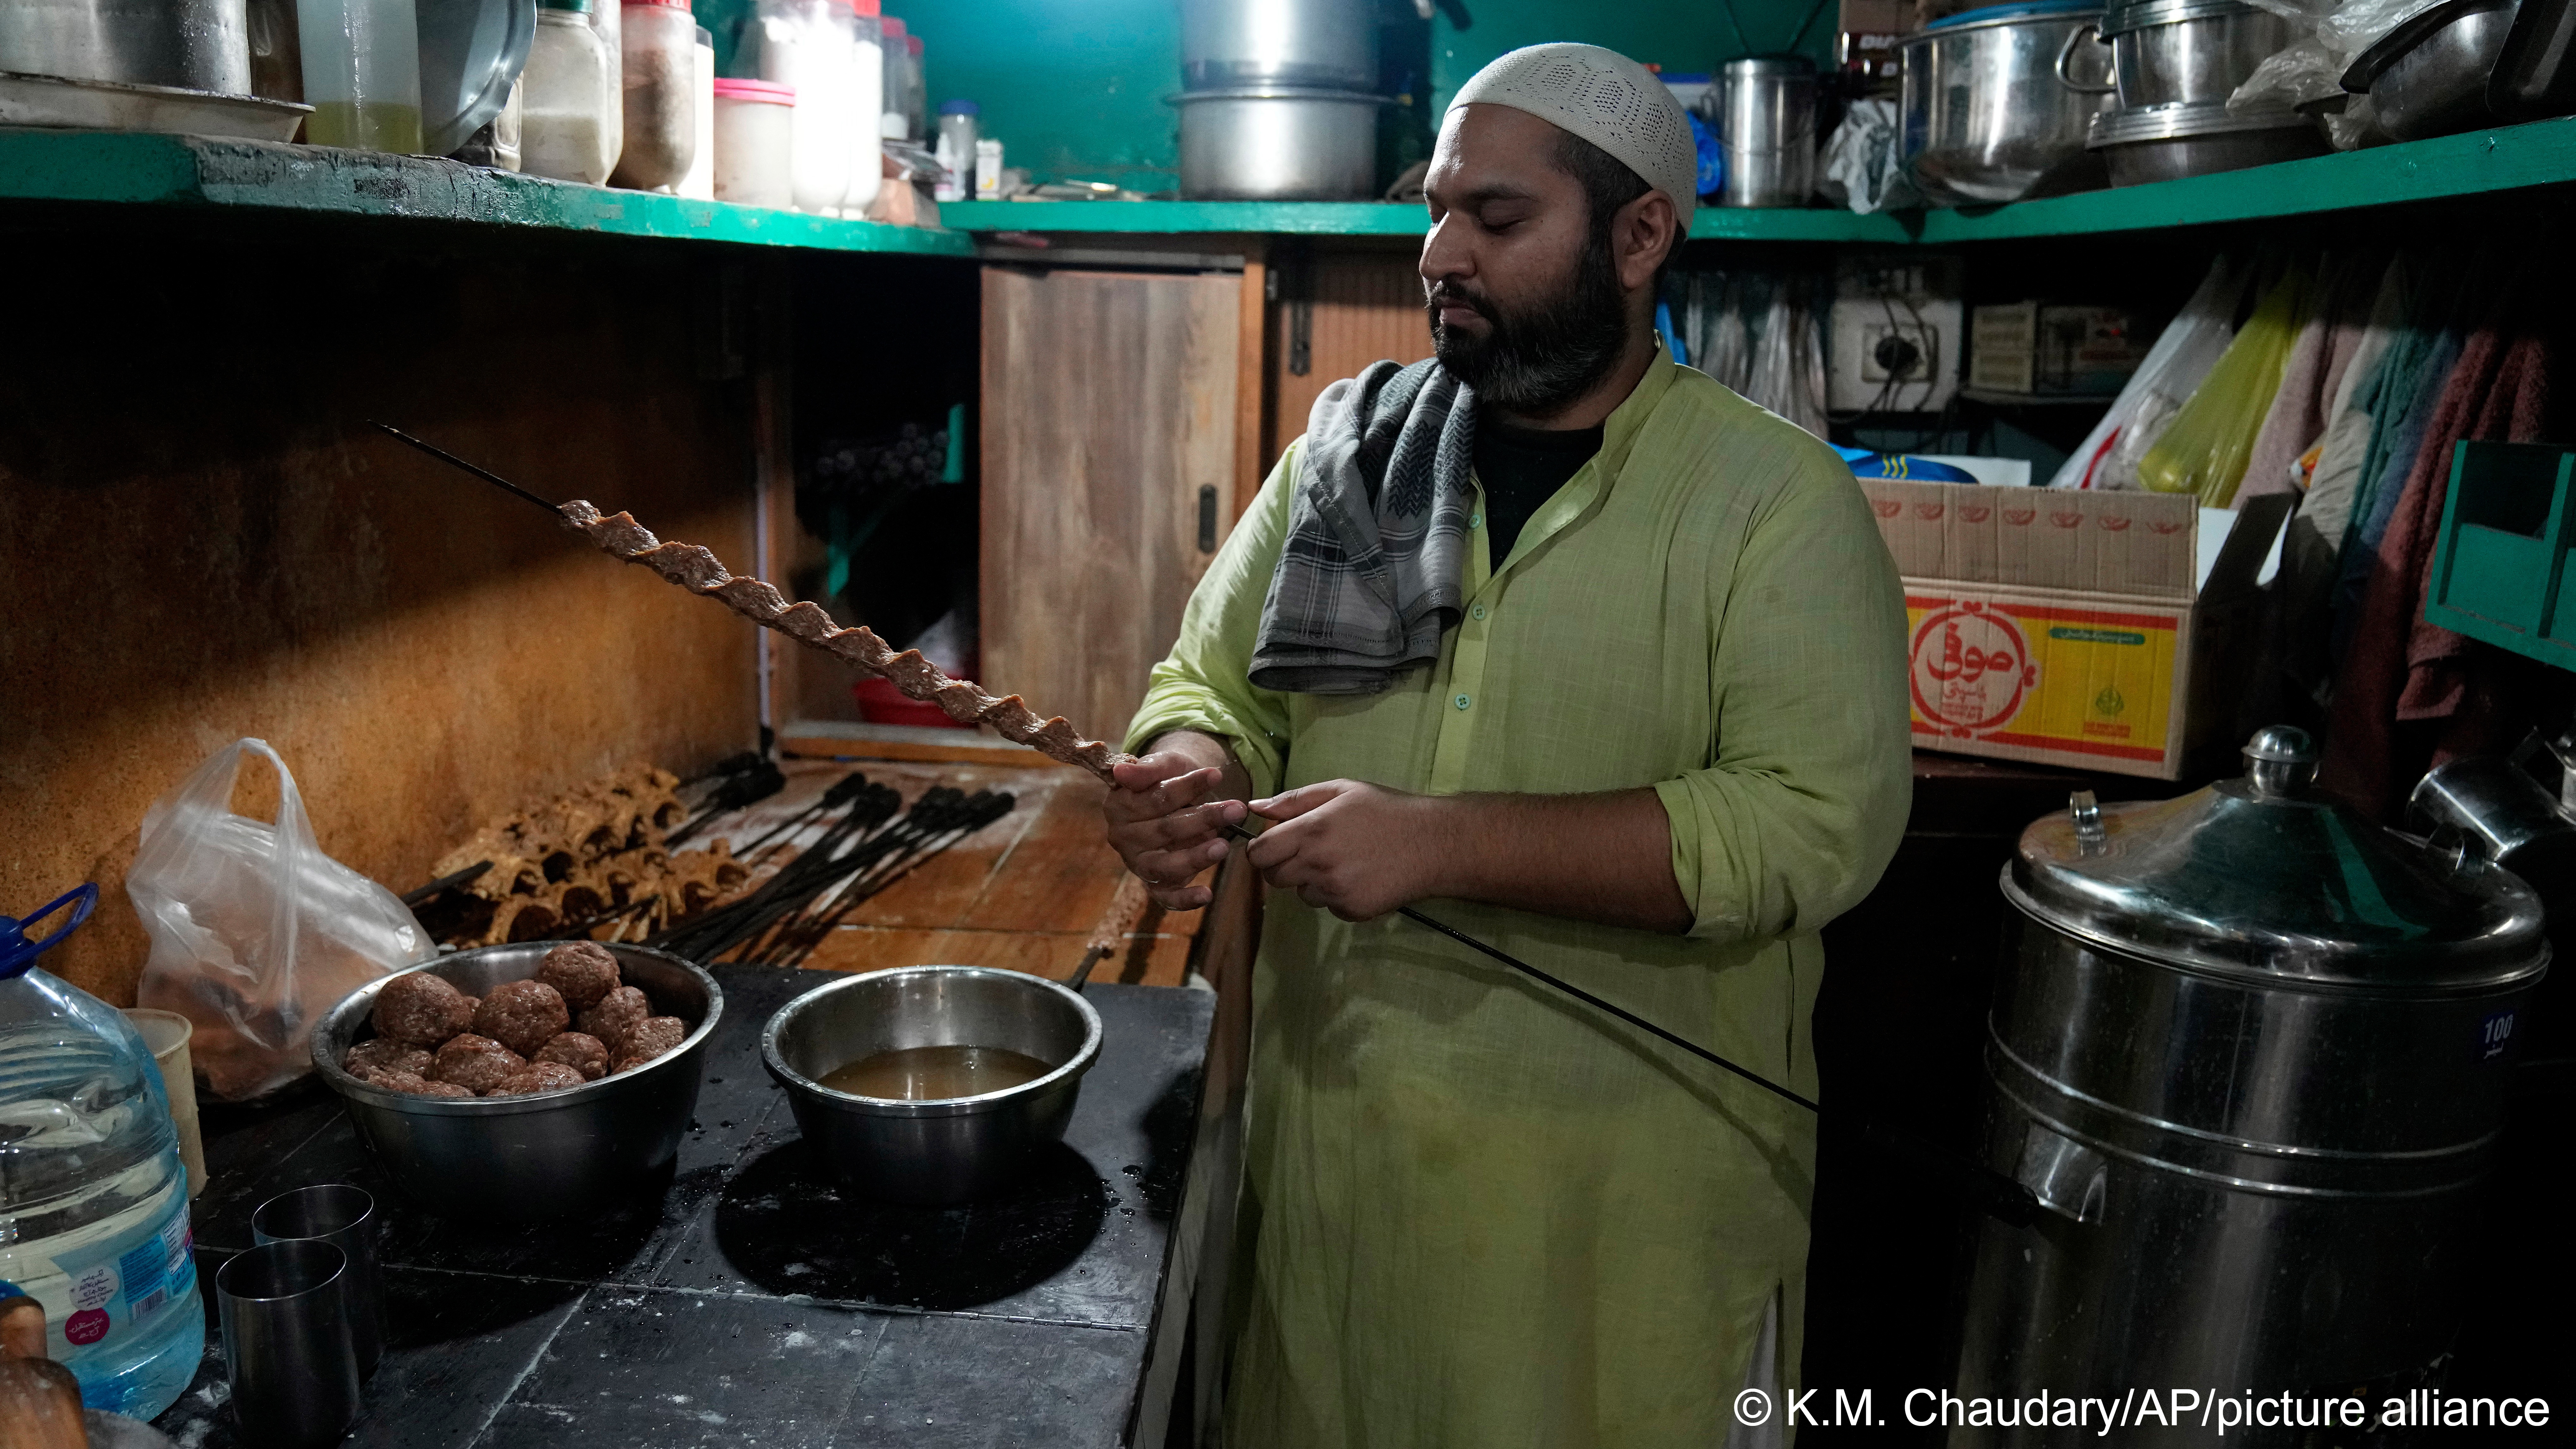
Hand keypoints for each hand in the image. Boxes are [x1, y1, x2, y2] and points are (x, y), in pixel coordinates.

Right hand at [1104, 748, 1247, 910]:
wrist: (1179, 798)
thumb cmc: (1170, 778)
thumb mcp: (1165, 765)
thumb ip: (1147, 769)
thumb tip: (1120, 771)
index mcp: (1118, 805)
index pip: (1156, 798)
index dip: (1187, 787)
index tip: (1217, 774)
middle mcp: (1123, 838)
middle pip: (1164, 830)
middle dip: (1203, 819)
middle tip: (1237, 809)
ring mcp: (1138, 863)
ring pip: (1164, 865)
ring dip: (1195, 857)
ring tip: (1224, 846)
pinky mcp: (1154, 884)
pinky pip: (1166, 897)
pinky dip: (1186, 899)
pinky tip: (1206, 895)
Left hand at [1244, 780, 1447, 920]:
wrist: (1432, 843)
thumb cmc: (1385, 810)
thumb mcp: (1341, 790)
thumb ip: (1294, 799)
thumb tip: (1255, 807)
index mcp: (1311, 830)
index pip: (1260, 853)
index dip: (1262, 849)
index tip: (1275, 844)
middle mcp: (1318, 864)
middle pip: (1274, 878)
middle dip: (1282, 866)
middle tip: (1307, 852)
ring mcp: (1335, 891)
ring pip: (1301, 894)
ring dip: (1311, 882)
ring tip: (1342, 861)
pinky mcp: (1351, 910)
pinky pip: (1328, 906)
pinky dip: (1336, 895)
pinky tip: (1359, 876)